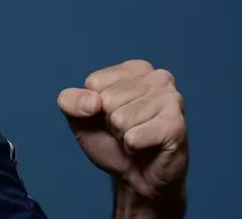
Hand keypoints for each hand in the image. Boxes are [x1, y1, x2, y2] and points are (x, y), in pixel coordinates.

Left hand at [58, 60, 188, 204]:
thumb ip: (70, 100)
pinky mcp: (176, 124)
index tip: (110, 115)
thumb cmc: (110, 140)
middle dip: (111, 122)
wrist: (137, 177)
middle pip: (108, 99)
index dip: (94, 105)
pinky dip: (133, 147)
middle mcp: (157, 77)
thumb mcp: (79, 117)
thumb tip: (92, 102)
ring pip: (121, 118)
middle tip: (126, 130)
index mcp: (135, 68)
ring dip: (123, 135)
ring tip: (137, 137)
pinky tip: (146, 146)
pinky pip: (134, 137)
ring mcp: (171, 99)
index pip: (94, 82)